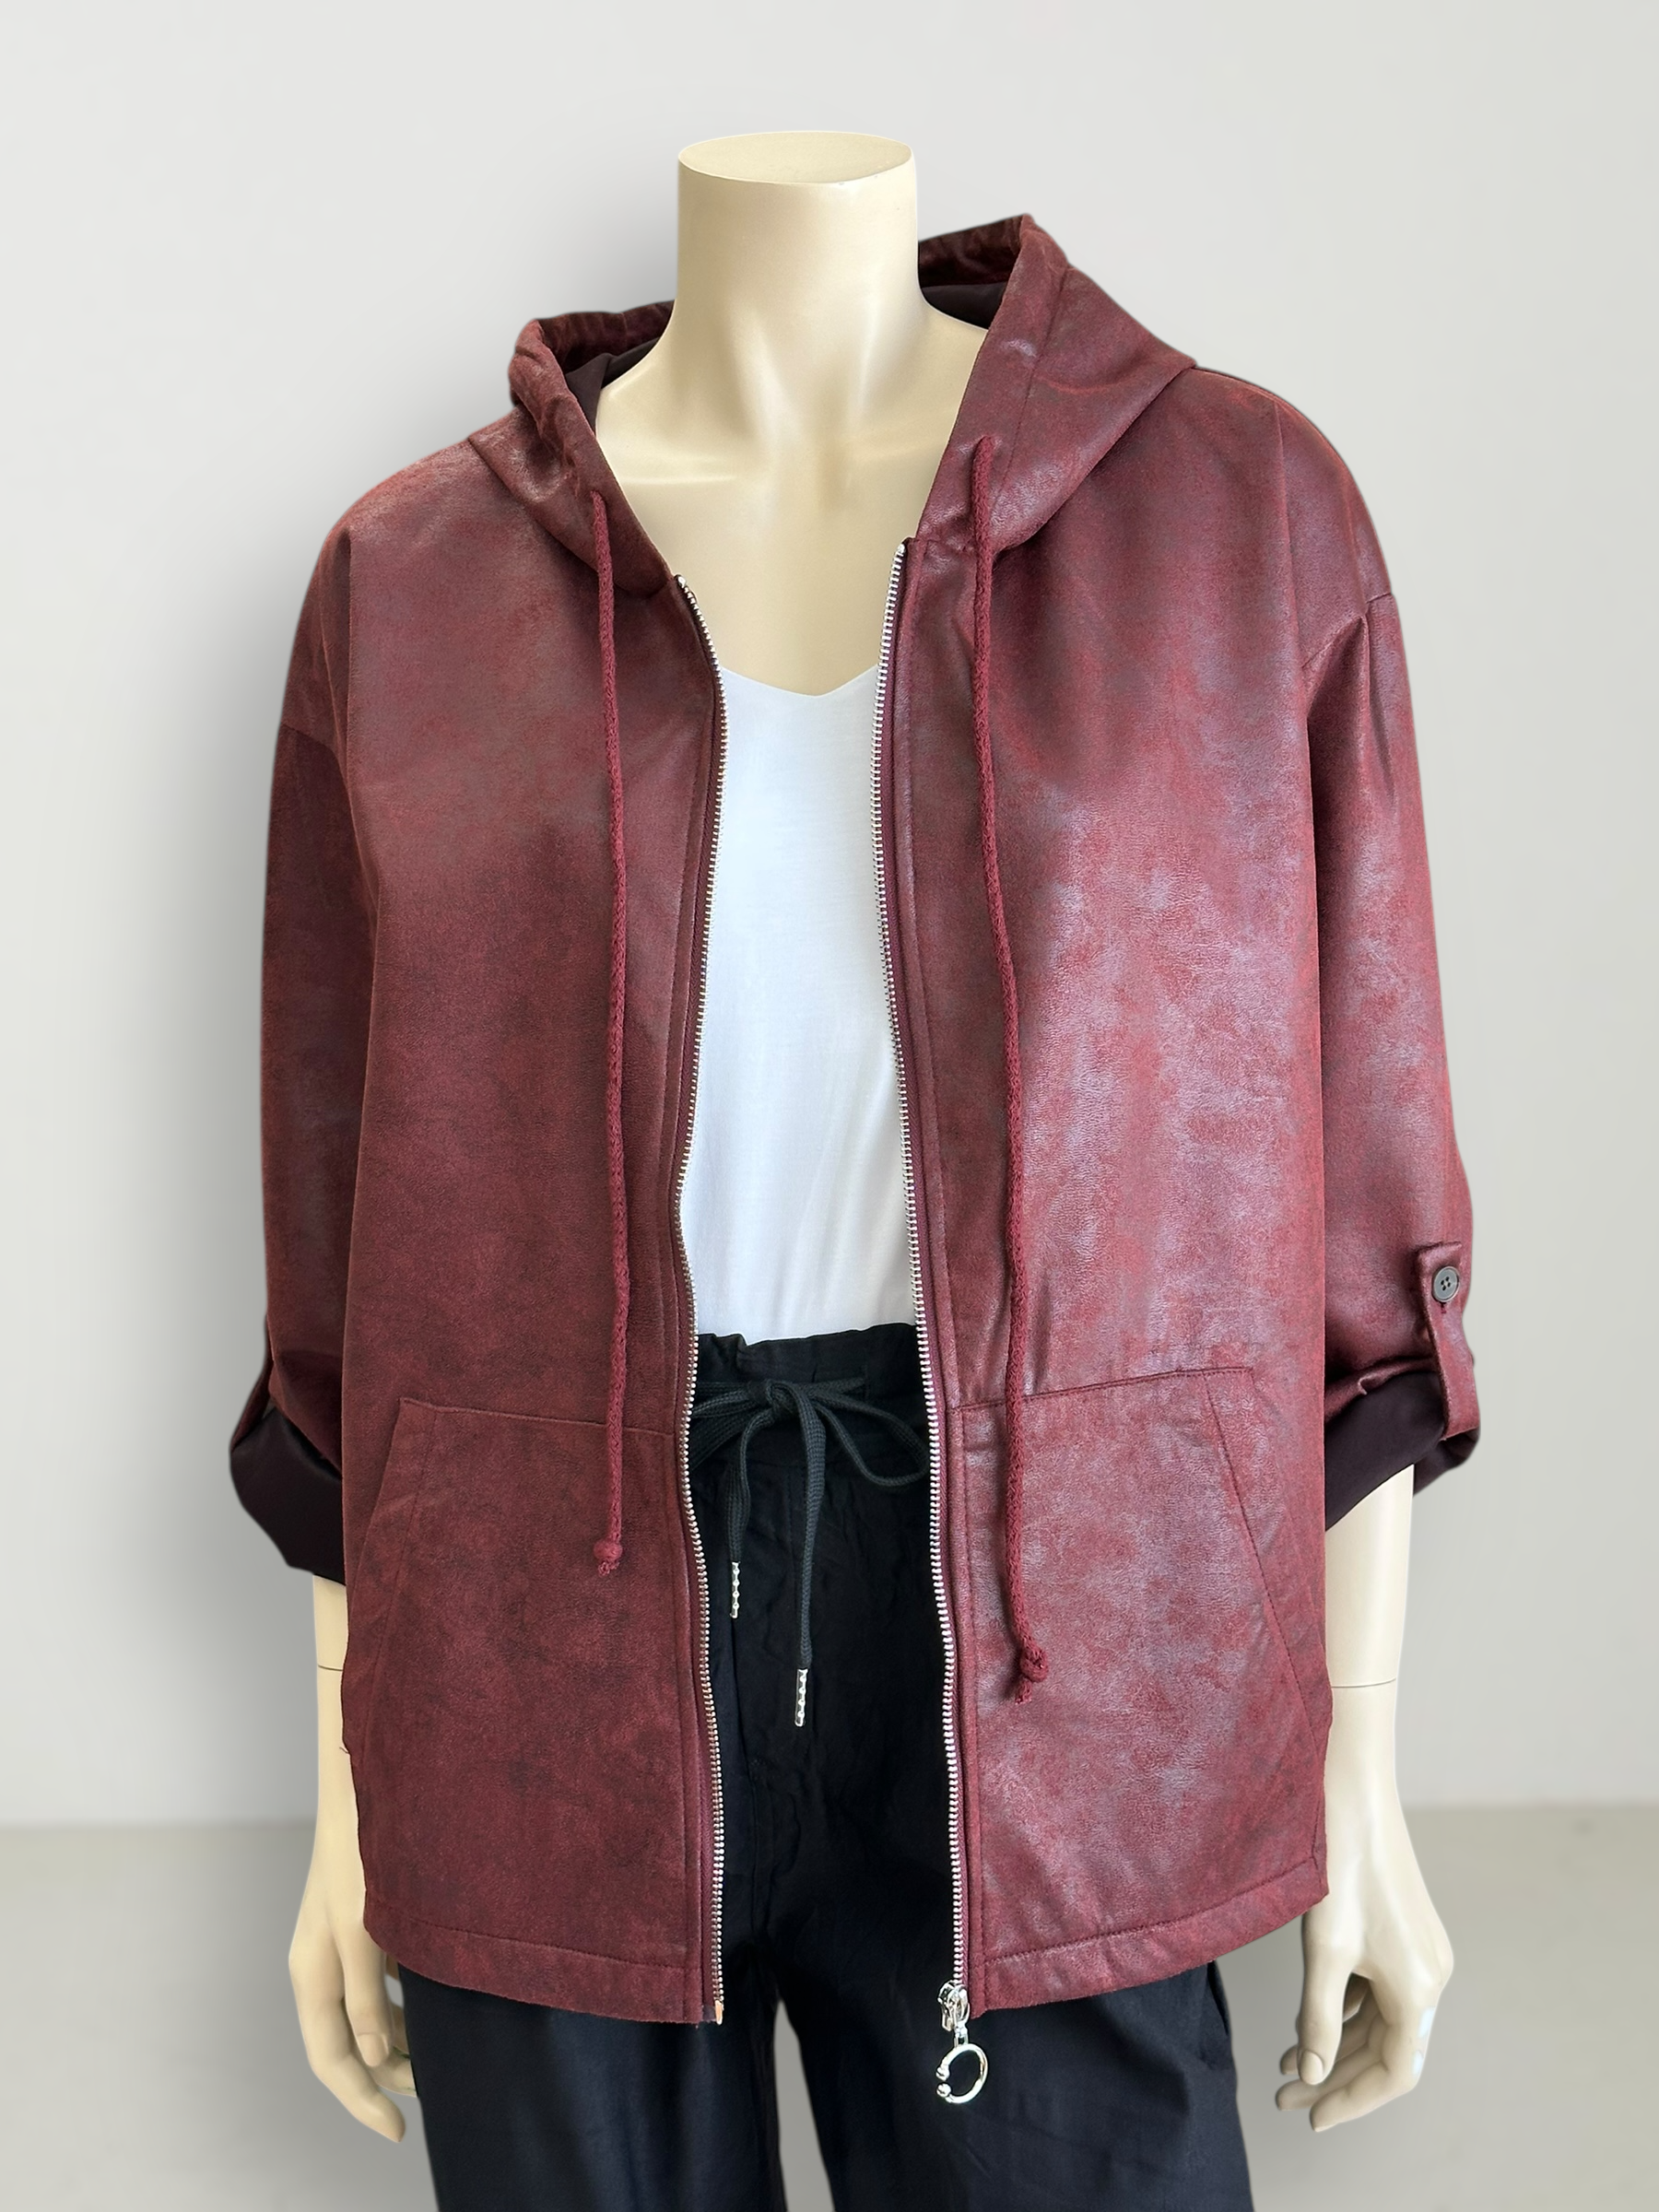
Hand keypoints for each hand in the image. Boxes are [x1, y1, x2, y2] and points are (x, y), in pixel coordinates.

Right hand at [289, 1667, 414, 2139]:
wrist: (367, 1777)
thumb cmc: (365, 1848)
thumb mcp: (365, 1927)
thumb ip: (368, 1995)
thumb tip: (372, 2056)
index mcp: (312, 1970)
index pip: (332, 2059)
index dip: (361, 2101)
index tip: (399, 2132)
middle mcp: (323, 1960)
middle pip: (350, 2043)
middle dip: (388, 2075)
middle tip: (437, 2090)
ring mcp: (344, 1940)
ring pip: (371, 2012)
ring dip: (402, 2038)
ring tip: (446, 2052)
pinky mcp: (367, 1918)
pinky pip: (384, 1979)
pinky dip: (408, 2001)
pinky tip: (443, 1999)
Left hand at [1277, 1681, 1452, 2129]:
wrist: (1352, 1788)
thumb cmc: (1337, 1863)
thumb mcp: (1323, 1948)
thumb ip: (1316, 2017)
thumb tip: (1311, 2072)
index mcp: (1420, 1987)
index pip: (1394, 2073)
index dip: (1353, 2101)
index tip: (1310, 2117)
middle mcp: (1431, 1974)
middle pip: (1386, 2050)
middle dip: (1337, 2077)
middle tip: (1287, 2097)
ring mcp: (1420, 1951)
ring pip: (1380, 2021)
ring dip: (1337, 2045)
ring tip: (1287, 2064)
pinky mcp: (1403, 1931)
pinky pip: (1377, 1990)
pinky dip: (1344, 2012)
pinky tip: (1308, 2022)